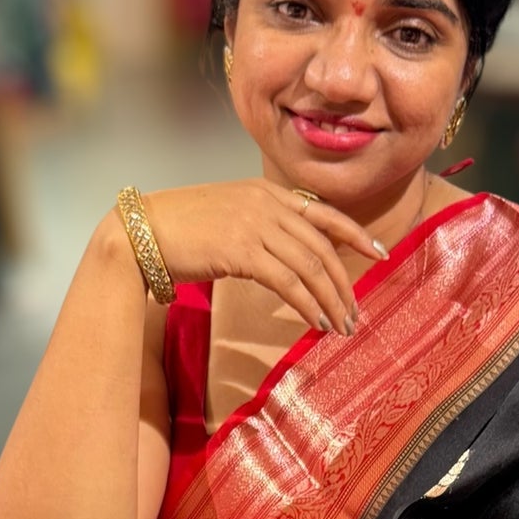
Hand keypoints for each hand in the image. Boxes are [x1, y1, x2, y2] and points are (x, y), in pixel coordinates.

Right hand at [142, 181, 386, 335]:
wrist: (138, 234)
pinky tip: (315, 322)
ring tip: (341, 326)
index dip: (356, 234)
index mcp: (266, 192)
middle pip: (323, 246)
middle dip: (344, 284)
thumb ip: (261, 228)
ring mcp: (254, 224)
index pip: (325, 212)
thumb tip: (288, 257)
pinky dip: (306, 304)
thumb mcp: (228, 218)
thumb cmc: (179, 231)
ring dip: (330, 301)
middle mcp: (266, 203)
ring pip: (310, 266)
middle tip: (355, 314)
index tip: (379, 254)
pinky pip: (288, 281)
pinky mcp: (241, 250)